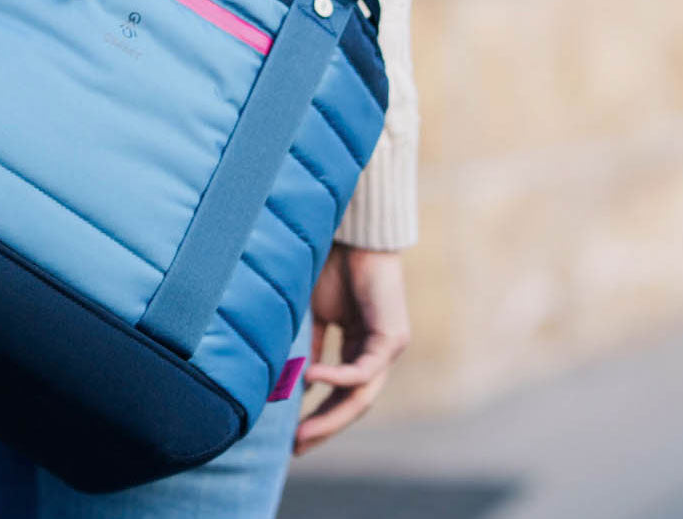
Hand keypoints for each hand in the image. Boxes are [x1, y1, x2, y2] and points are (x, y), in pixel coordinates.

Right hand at [293, 243, 409, 454]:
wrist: (352, 233)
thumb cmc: (330, 265)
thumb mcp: (313, 314)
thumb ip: (310, 347)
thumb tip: (297, 385)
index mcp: (356, 347)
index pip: (339, 393)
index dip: (316, 415)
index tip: (290, 435)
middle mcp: (375, 353)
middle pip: (351, 403)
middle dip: (323, 428)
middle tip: (296, 448)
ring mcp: (387, 349)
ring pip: (361, 396)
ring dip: (331, 417)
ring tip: (302, 432)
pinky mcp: (392, 339)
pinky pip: (363, 370)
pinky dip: (336, 377)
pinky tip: (311, 381)